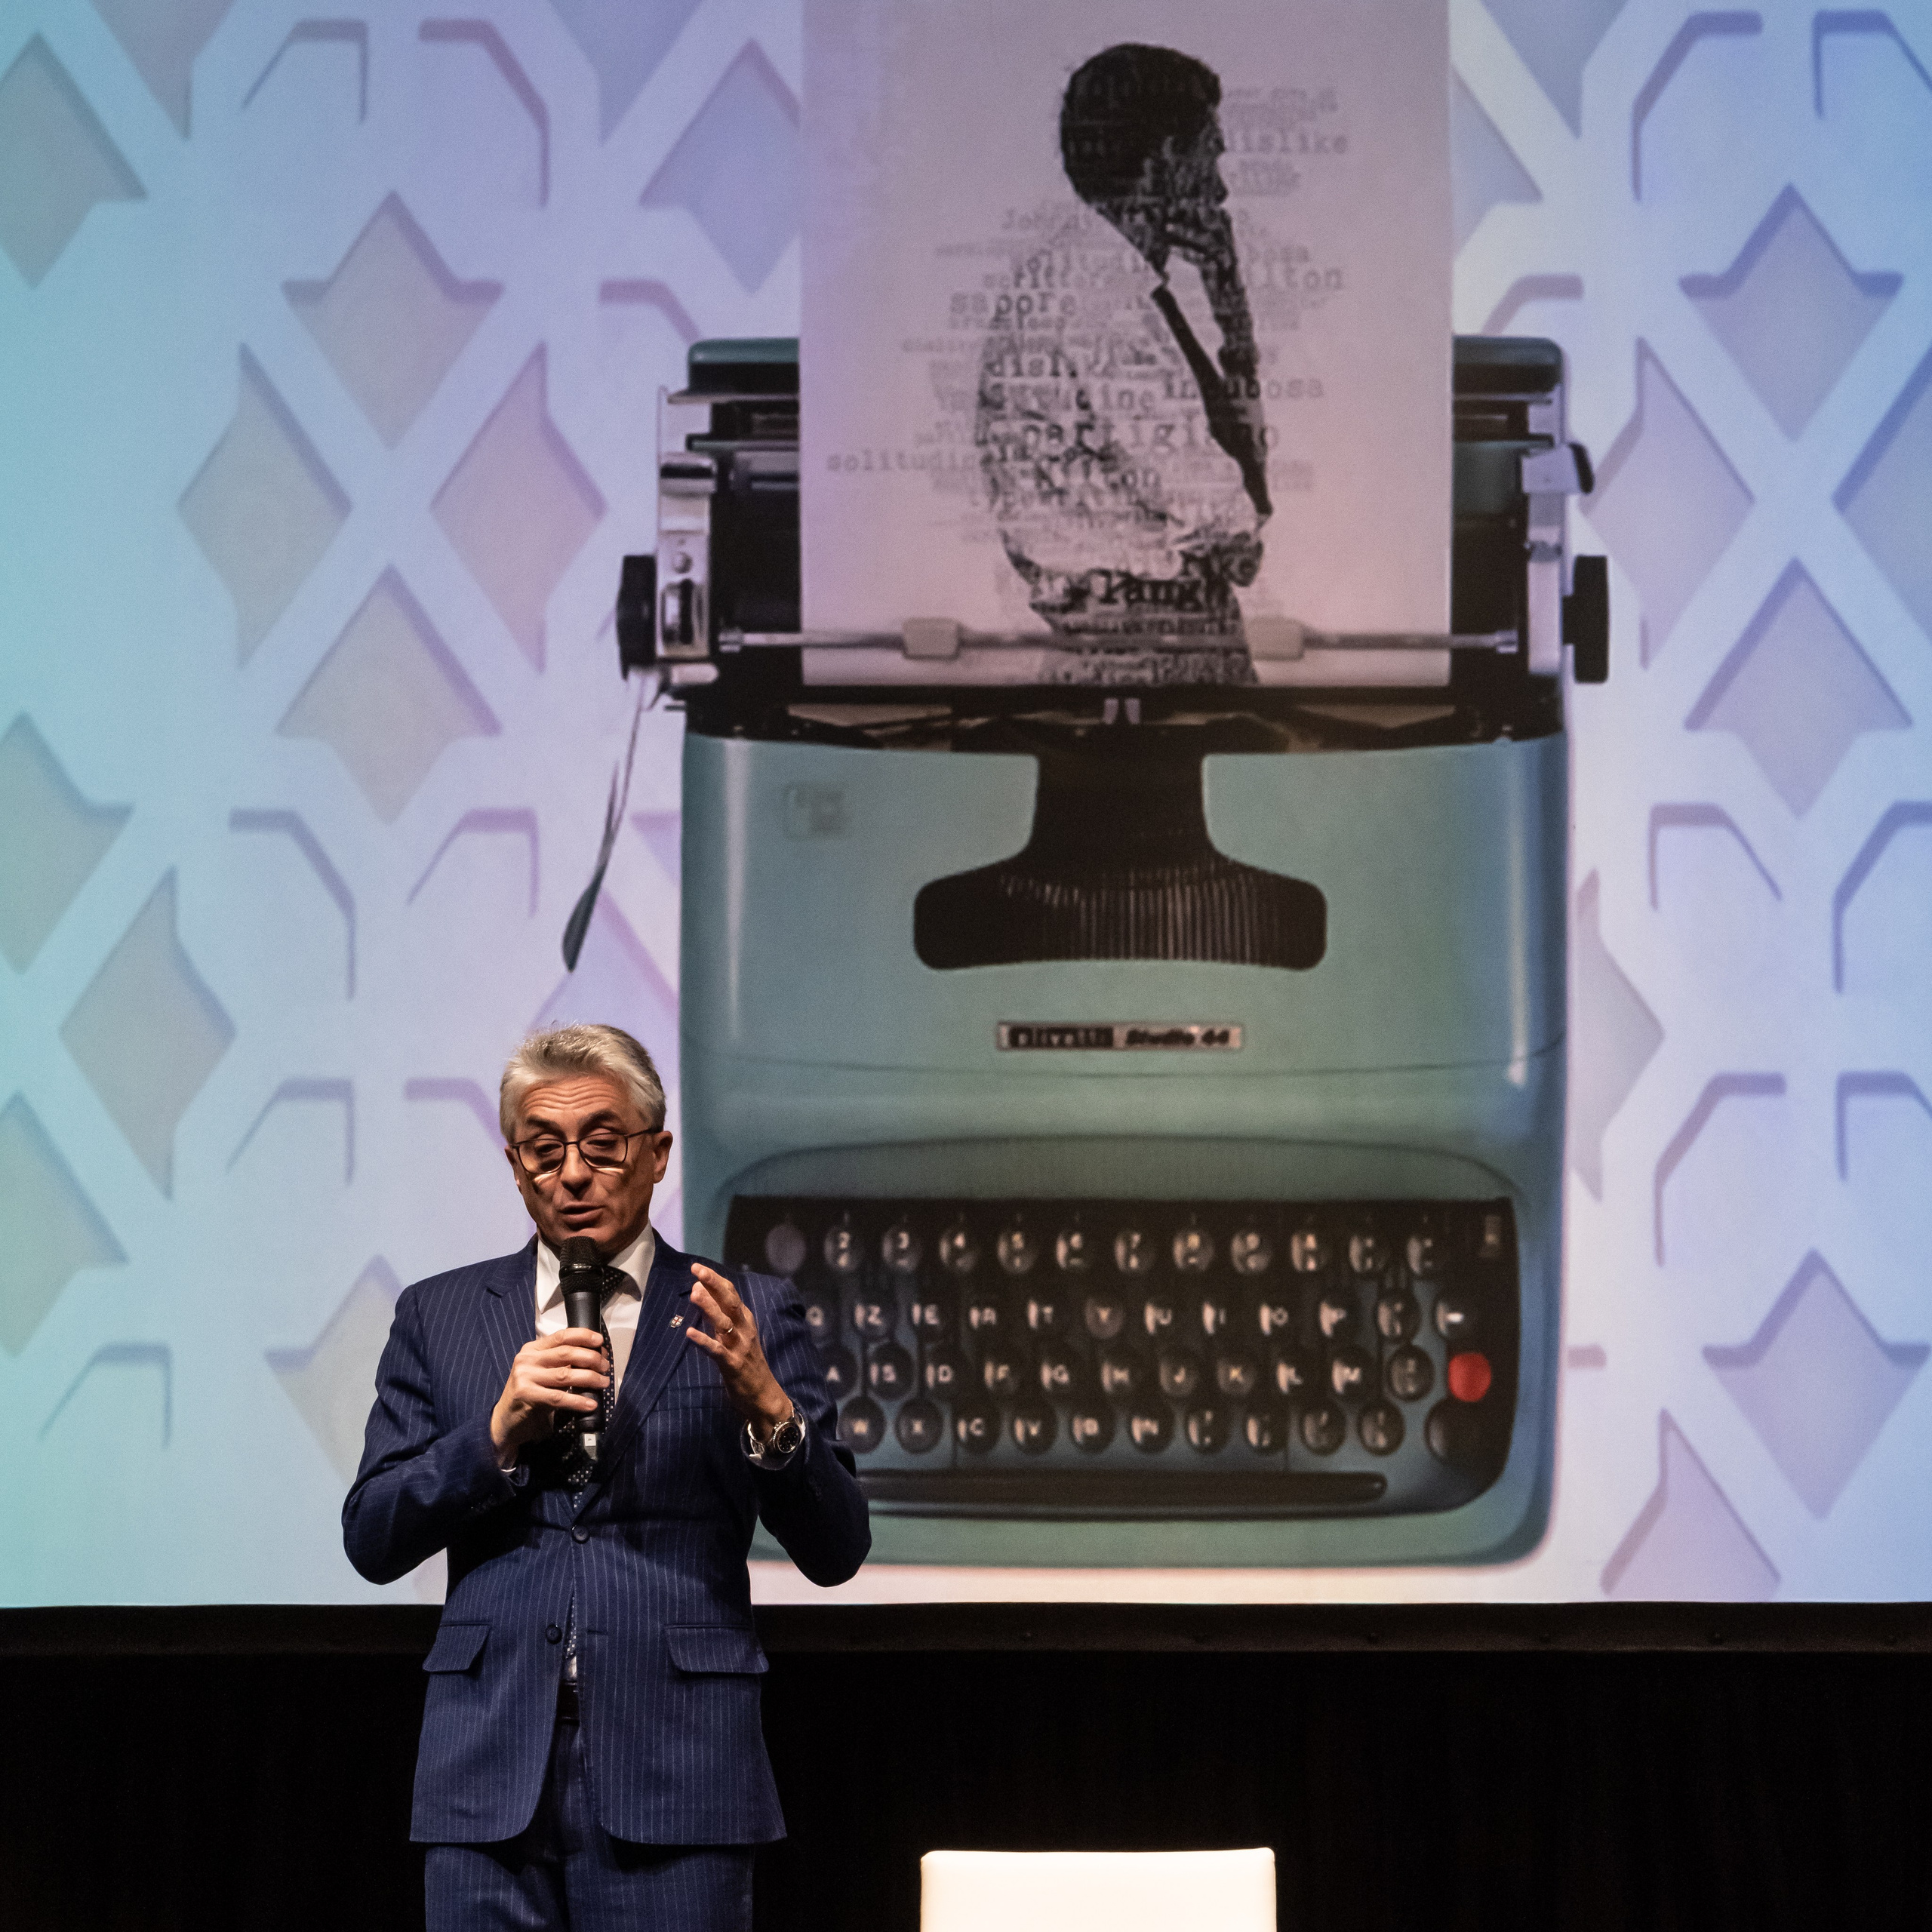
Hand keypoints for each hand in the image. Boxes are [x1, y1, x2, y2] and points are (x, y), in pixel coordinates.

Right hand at [490, 1328, 608, 1463]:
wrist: (505, 1419)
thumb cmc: (529, 1394)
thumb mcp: (542, 1372)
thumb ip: (560, 1362)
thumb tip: (594, 1356)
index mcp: (532, 1349)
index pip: (561, 1336)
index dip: (583, 1336)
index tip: (600, 1341)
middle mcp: (527, 1360)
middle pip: (566, 1353)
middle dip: (591, 1359)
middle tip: (605, 1367)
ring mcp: (525, 1377)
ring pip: (565, 1375)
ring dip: (589, 1378)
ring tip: (603, 1383)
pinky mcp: (526, 1395)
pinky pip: (558, 1397)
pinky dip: (578, 1400)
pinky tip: (590, 1403)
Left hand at [686, 1263, 791, 1438]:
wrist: (765, 1396)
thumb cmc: (748, 1365)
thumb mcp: (738, 1337)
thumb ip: (723, 1319)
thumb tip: (703, 1296)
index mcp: (746, 1322)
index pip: (732, 1295)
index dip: (716, 1280)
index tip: (699, 1268)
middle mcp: (745, 1331)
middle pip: (730, 1302)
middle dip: (714, 1285)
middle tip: (697, 1271)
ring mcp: (740, 1348)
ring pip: (724, 1323)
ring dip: (709, 1307)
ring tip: (694, 1293)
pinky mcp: (733, 1365)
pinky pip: (717, 1351)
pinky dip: (703, 1341)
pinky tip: (689, 1332)